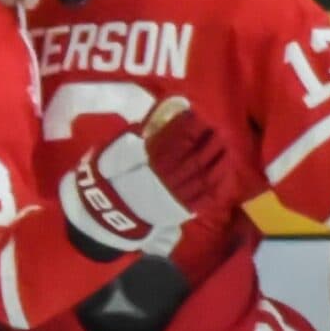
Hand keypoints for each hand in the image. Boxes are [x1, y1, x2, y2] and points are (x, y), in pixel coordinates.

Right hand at [58, 96, 230, 254]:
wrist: (103, 215)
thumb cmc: (104, 182)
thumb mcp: (109, 156)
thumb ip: (127, 142)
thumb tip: (143, 127)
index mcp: (149, 162)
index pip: (175, 140)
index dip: (189, 127)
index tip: (199, 114)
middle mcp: (165, 177)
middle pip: (194, 156)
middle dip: (208, 142)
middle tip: (221, 128)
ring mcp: (174, 194)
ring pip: (202, 176)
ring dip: (216, 161)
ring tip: (227, 148)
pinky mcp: (178, 210)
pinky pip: (202, 198)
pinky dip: (215, 186)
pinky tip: (225, 175)